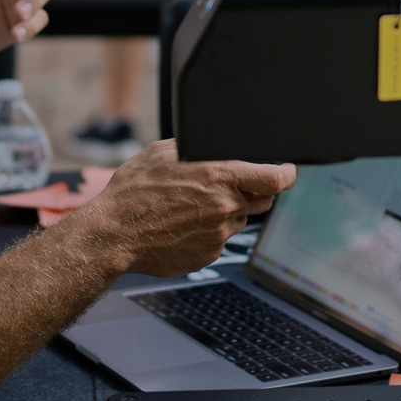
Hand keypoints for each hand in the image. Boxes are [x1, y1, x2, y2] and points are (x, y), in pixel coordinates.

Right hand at [85, 140, 296, 275]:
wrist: (113, 234)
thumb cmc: (134, 191)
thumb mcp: (163, 152)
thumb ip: (199, 147)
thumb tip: (218, 145)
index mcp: (220, 177)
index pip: (276, 179)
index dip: (286, 174)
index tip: (287, 172)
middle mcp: (226, 207)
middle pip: (263, 201)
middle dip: (253, 192)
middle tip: (229, 188)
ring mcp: (219, 235)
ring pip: (238, 220)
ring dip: (226, 212)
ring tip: (190, 208)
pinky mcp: (208, 255)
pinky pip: (219, 239)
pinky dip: (208, 232)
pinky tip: (182, 225)